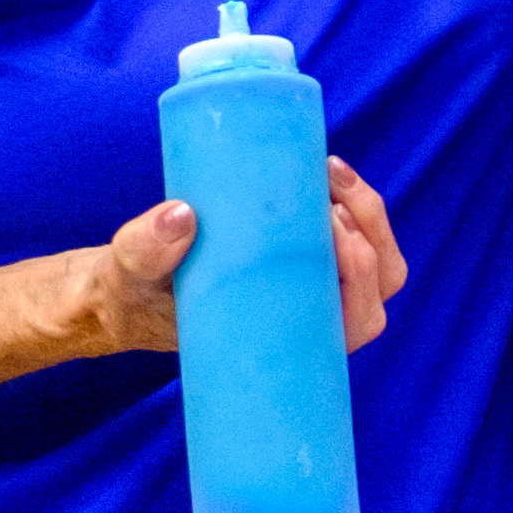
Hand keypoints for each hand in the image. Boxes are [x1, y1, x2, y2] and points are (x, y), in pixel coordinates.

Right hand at [83, 160, 408, 355]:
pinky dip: (348, 200)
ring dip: (365, 209)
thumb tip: (179, 216)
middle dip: (370, 229)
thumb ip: (146, 249)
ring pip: (376, 254)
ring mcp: (317, 287)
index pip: (359, 319)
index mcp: (294, 346)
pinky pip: (351, 232)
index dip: (363, 275)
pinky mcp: (305, 258)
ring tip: (328, 168)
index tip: (332, 229)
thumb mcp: (132, 275)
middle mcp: (316, 320)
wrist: (132, 288)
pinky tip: (326, 167)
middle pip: (381, 280)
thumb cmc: (139, 296)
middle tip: (328, 187)